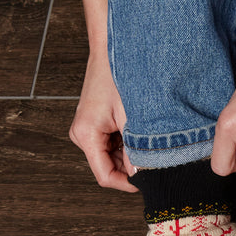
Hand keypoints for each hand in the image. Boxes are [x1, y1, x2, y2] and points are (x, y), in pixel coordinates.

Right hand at [70, 53, 136, 192]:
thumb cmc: (119, 76)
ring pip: (113, 159)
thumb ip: (136, 150)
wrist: (113, 50)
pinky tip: (137, 131)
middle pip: (110, 169)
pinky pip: (113, 147)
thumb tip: (143, 175)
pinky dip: (128, 145)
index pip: (106, 177)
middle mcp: (82, 135)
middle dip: (131, 168)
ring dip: (131, 155)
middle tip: (153, 158)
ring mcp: (87, 131)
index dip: (128, 184)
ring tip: (144, 138)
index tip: (148, 183)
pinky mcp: (95, 127)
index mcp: (86, 135)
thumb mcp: (132, 118)